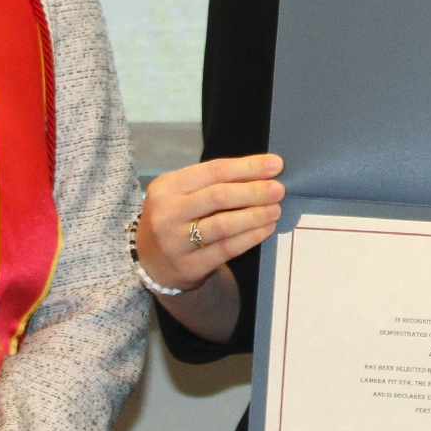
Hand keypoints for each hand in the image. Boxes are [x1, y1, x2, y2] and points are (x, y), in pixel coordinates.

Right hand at [136, 155, 283, 291]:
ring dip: (254, 216)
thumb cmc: (176, 219)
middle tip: (278, 190)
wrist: (151, 263)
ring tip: (275, 210)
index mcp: (167, 186)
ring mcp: (175, 241)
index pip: (213, 171)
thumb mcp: (182, 194)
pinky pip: (225, 249)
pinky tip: (265, 229)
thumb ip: (213, 183)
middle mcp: (167, 213)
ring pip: (223, 225)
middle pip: (218, 196)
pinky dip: (249, 238)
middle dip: (254, 191)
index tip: (275, 165)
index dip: (247, 167)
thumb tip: (262, 172)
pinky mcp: (188, 266)